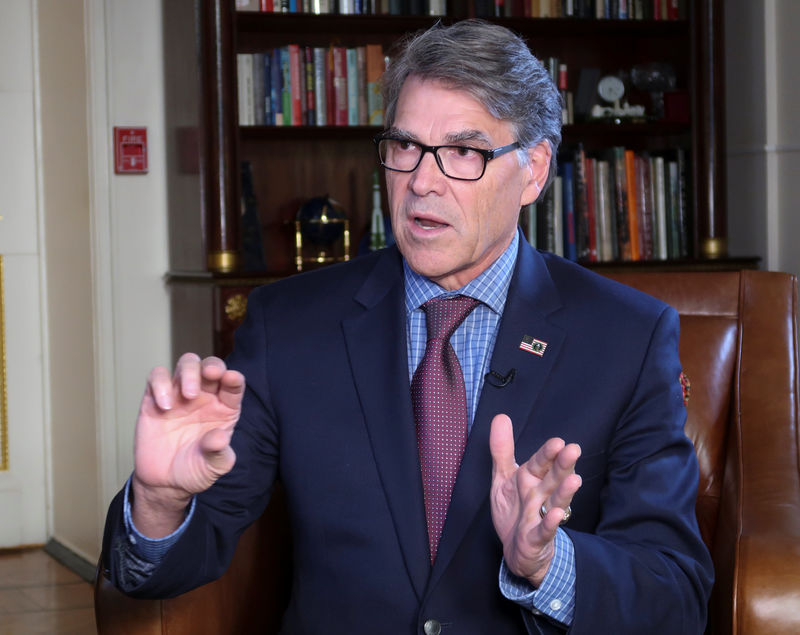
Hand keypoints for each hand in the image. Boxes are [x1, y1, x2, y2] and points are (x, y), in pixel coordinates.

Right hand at [131, 353, 244, 535]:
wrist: (164, 483)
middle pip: (210, 366)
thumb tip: (220, 437)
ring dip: (189, 371)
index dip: (234, 378)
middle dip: (212, 366)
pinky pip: (156, 377)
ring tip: (187, 395)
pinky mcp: (155, 398)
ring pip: (187, 364)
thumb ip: (218, 453)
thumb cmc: (195, 470)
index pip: (233, 385)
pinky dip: (160, 384)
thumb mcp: (213, 467)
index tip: (231, 378)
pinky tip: (164, 406)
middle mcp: (205, 397)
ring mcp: (179, 395)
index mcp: (225, 408)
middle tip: (209, 375)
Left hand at [489, 414, 581, 586]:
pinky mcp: (537, 538)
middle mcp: (540, 495)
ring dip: (564, 492)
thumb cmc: (515, 510)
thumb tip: (501, 417)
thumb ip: (502, 449)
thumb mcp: (503, 477)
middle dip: (562, 465)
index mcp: (531, 479)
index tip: (558, 441)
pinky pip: (544, 530)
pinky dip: (550, 523)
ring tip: (575, 479)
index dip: (548, 453)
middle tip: (574, 450)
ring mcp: (541, 517)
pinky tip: (556, 515)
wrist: (519, 550)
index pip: (540, 463)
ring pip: (554, 501)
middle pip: (553, 478)